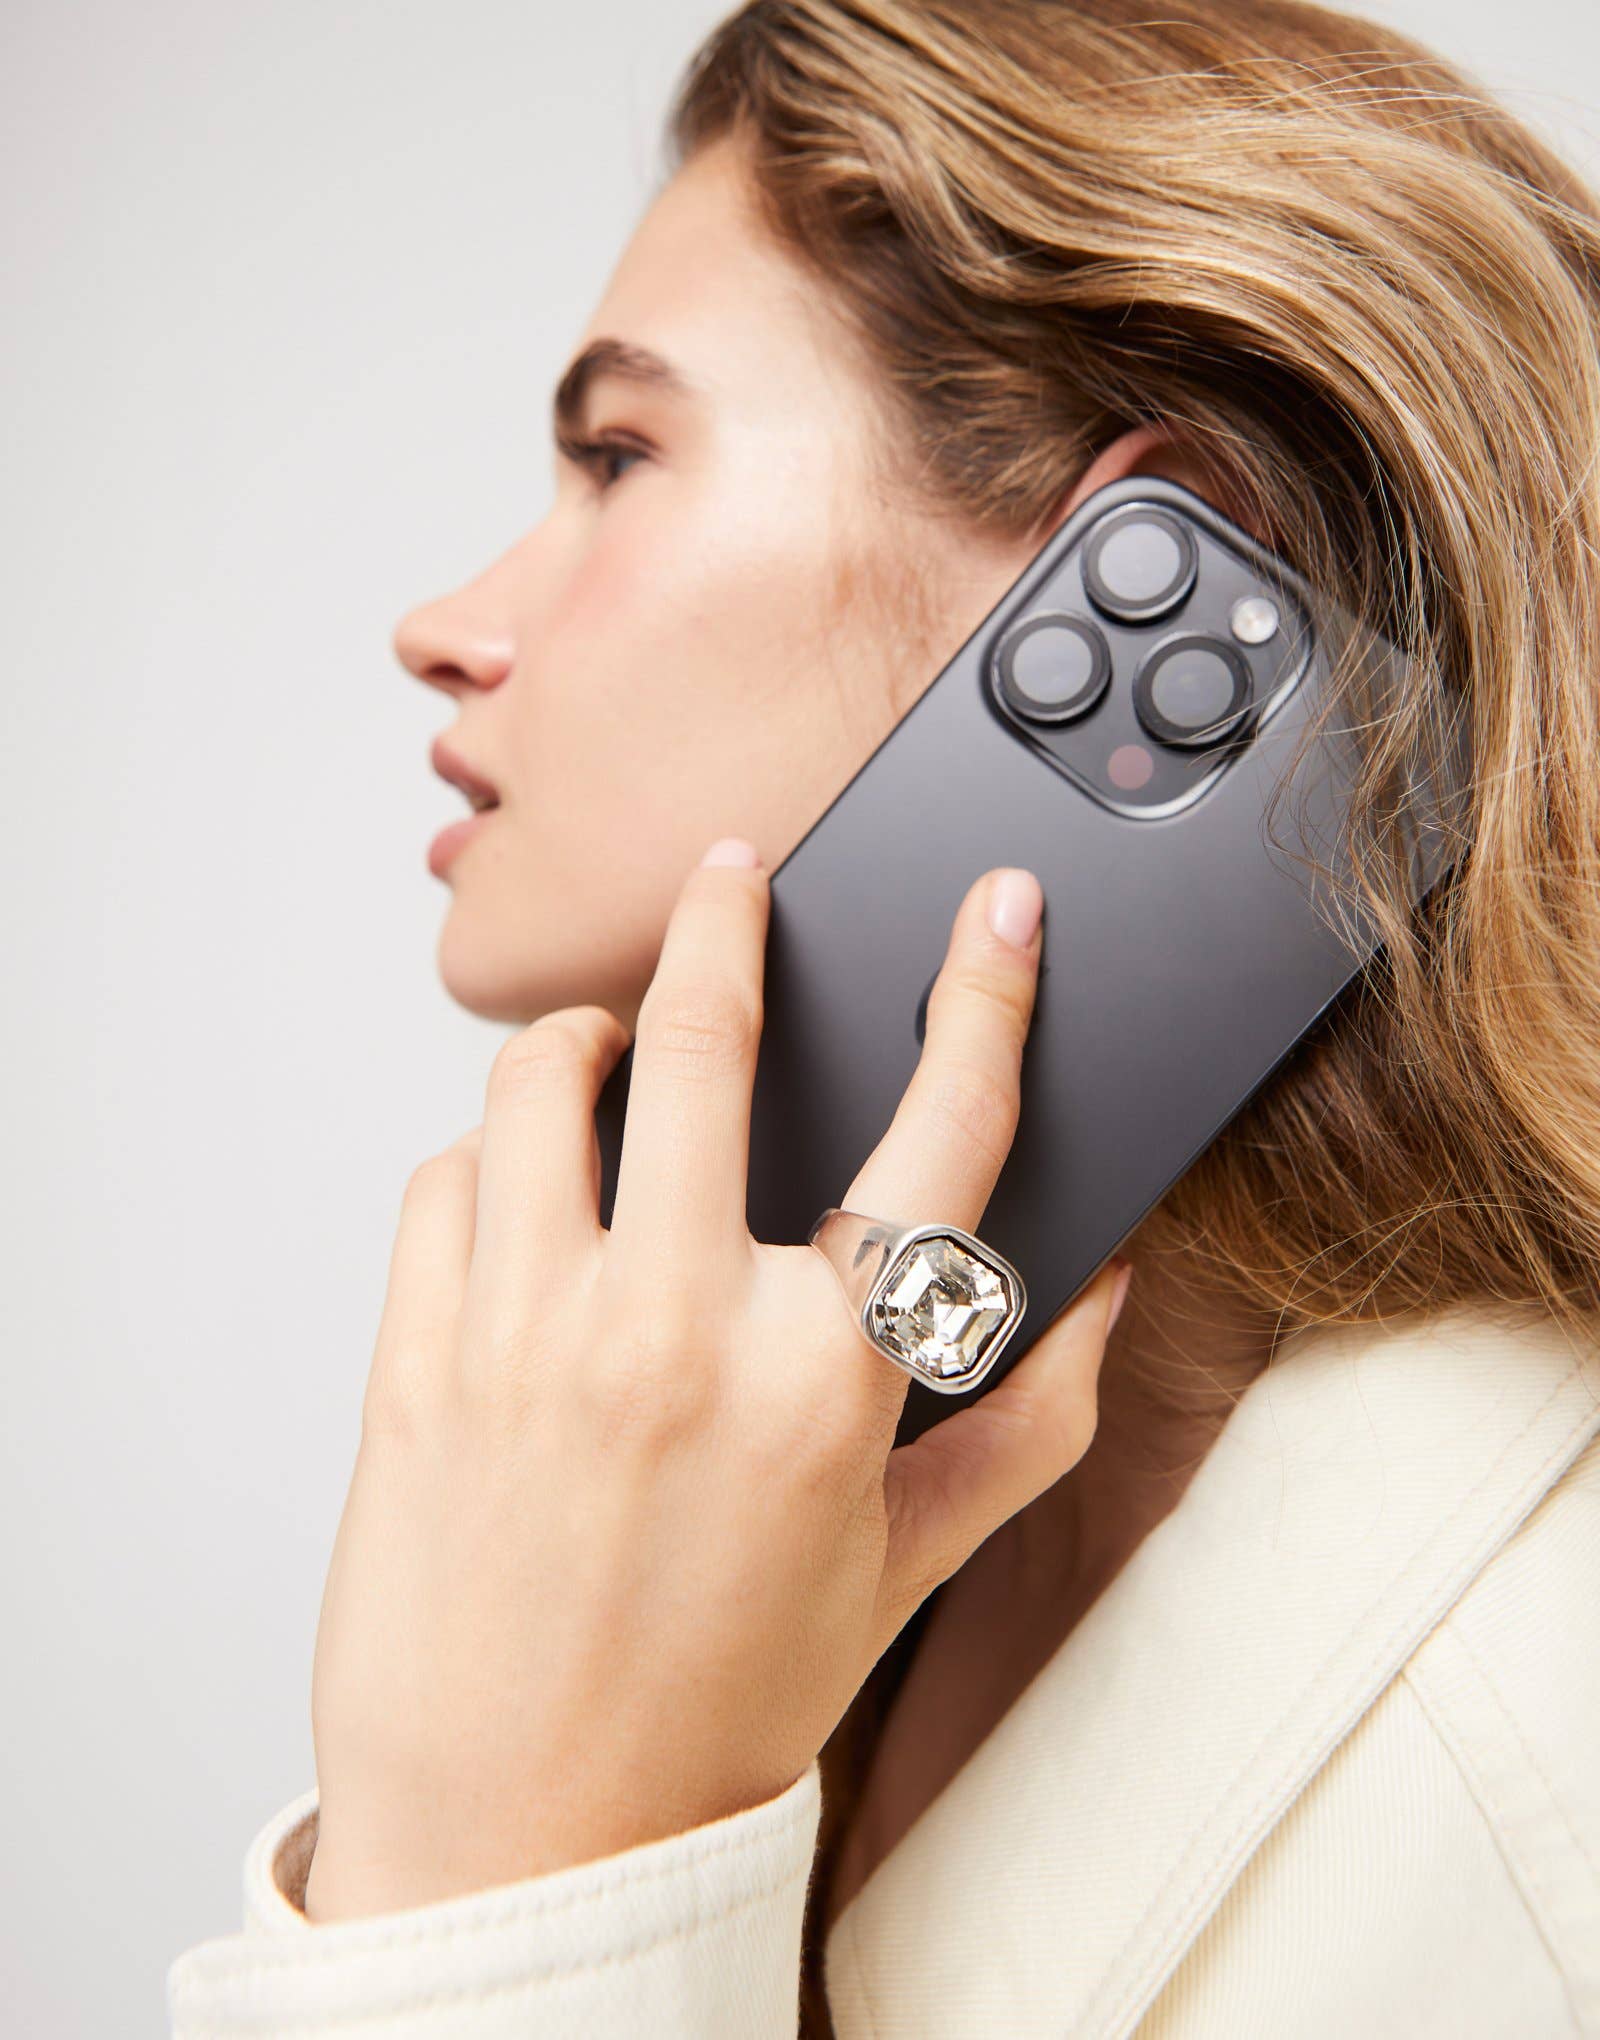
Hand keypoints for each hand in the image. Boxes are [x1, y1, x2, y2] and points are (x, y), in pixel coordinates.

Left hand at [302, 839, 1131, 1920]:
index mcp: (826, 1380)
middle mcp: (678, 1329)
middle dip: (726, 919)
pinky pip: (444, 1179)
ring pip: (543, 1083)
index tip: (994, 914)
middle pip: (710, 1039)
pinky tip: (519, 1196)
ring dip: (583, 1033)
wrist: (530, 1829)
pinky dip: (485, 1158)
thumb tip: (1099, 1290)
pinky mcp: (418, 1358)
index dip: (987, 996)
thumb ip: (1028, 1420)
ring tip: (604, 1046)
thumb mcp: (907, 1565)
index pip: (940, 1134)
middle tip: (729, 874)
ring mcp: (533, 1333)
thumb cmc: (722, 1697)